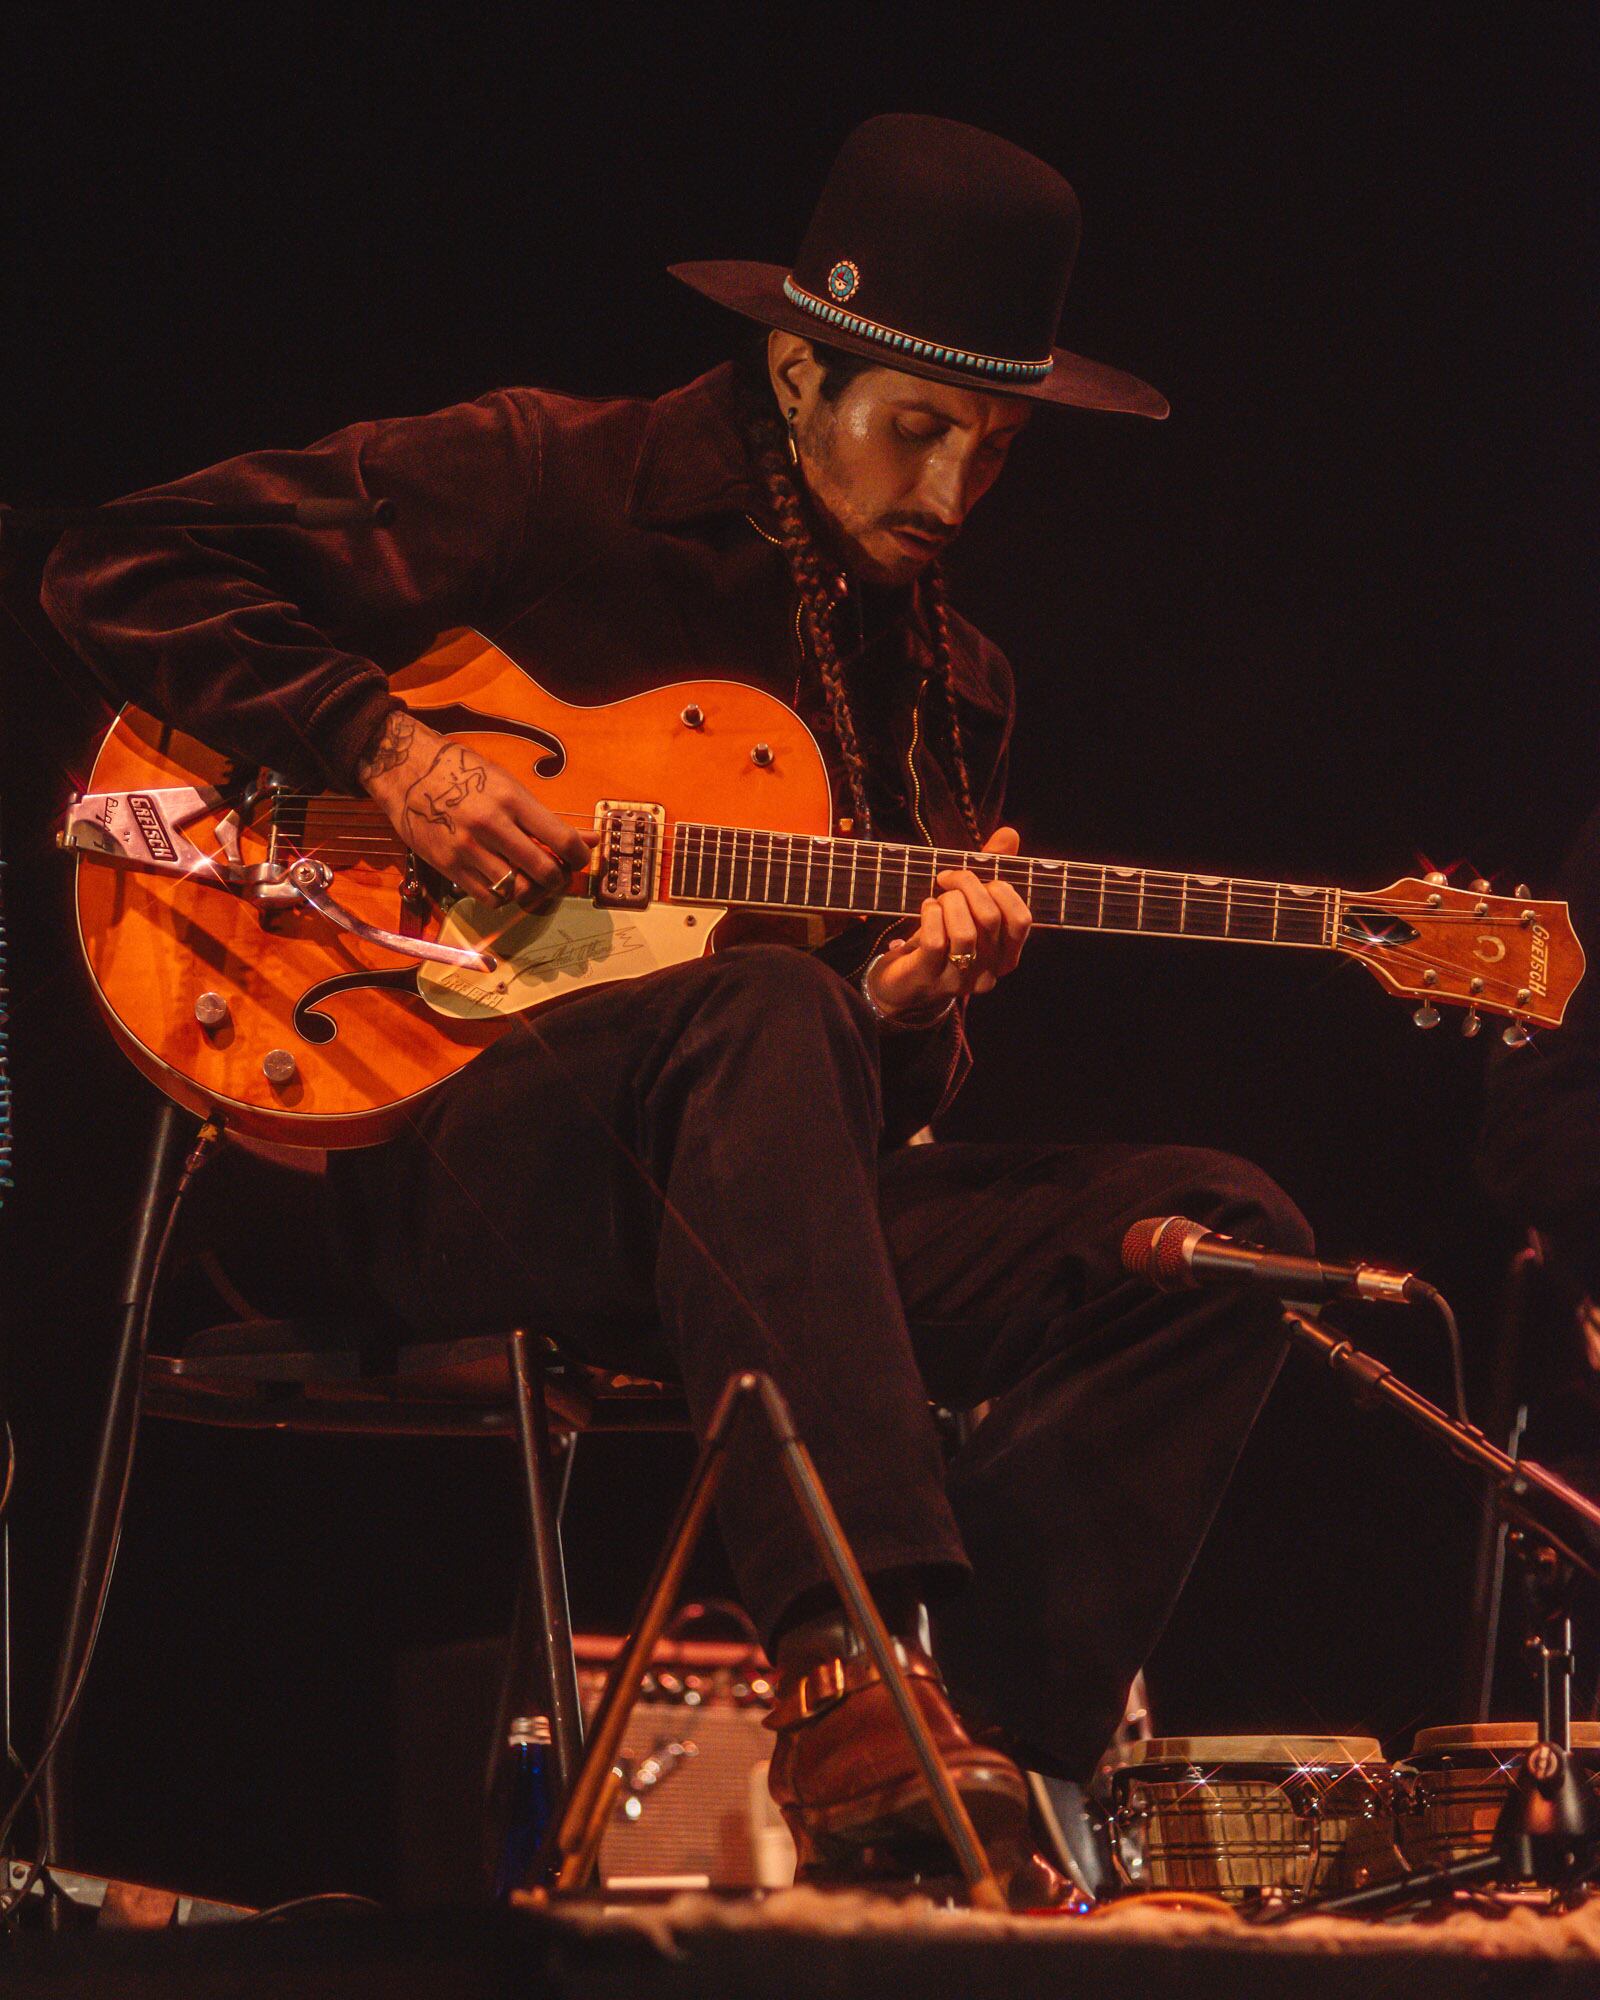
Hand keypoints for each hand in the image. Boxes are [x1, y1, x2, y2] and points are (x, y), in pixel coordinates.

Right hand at [355, 708, 595, 903]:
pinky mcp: (448, 866)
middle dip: (559, 880)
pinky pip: (489, 899)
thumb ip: (546, 818)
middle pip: (544, 872)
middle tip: (558, 876)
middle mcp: (491, 825)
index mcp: (511, 799)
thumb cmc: (462, 774)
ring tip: (532, 881)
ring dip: (532, 892)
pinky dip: (504, 898)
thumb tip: (590, 840)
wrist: (406, 771)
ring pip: (518, 891)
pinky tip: (504, 883)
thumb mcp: (508, 785)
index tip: (579, 860)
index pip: (561, 839)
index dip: (579, 857)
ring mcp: (467, 849)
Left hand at [867, 826, 1031, 1018]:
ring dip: (948, 903)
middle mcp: (989, 972)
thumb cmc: (941, 938)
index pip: (1021, 919)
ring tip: (937, 901)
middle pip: (990, 918)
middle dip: (967, 886)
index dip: (1001, 889)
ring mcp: (959, 978)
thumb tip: (1009, 833)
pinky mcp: (929, 977)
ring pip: (965, 931)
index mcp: (1006, 955)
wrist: (903, 983)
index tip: (977, 877)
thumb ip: (990, 870)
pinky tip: (926, 910)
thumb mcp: (967, 905)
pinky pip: (935, 940)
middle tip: (945, 878)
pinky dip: (930, 915)